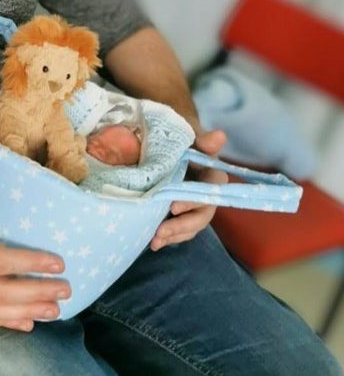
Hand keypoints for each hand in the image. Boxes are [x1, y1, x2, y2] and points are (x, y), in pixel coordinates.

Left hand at [150, 128, 227, 250]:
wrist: (165, 138)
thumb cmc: (180, 135)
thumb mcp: (188, 132)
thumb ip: (202, 139)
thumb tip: (220, 135)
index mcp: (210, 171)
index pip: (211, 187)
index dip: (194, 199)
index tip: (173, 206)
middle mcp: (206, 190)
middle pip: (203, 212)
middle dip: (184, 224)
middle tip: (162, 230)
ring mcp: (195, 203)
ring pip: (193, 224)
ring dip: (176, 234)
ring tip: (155, 240)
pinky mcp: (183, 211)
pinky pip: (182, 229)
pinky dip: (170, 237)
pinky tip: (154, 243)